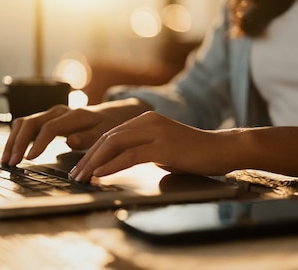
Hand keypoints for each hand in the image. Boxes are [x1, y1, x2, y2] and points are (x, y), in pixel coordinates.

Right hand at [2, 98, 151, 165]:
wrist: (115, 114)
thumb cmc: (111, 126)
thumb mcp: (106, 133)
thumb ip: (88, 138)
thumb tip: (69, 142)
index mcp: (75, 115)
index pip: (50, 127)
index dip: (38, 142)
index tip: (29, 158)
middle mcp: (60, 112)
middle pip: (31, 122)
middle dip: (18, 142)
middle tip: (11, 162)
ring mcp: (52, 115)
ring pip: (25, 122)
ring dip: (13, 140)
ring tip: (6, 160)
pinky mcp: (47, 120)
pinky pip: (27, 126)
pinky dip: (16, 138)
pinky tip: (11, 153)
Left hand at [69, 111, 231, 181]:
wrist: (222, 149)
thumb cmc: (194, 153)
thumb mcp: (162, 149)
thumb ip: (142, 151)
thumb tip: (120, 164)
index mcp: (145, 120)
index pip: (110, 134)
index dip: (92, 151)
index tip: (80, 167)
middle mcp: (147, 121)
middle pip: (108, 138)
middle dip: (88, 158)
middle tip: (74, 175)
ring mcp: (155, 132)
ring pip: (115, 144)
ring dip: (94, 163)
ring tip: (82, 178)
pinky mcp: (163, 146)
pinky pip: (131, 155)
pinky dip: (112, 165)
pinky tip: (100, 175)